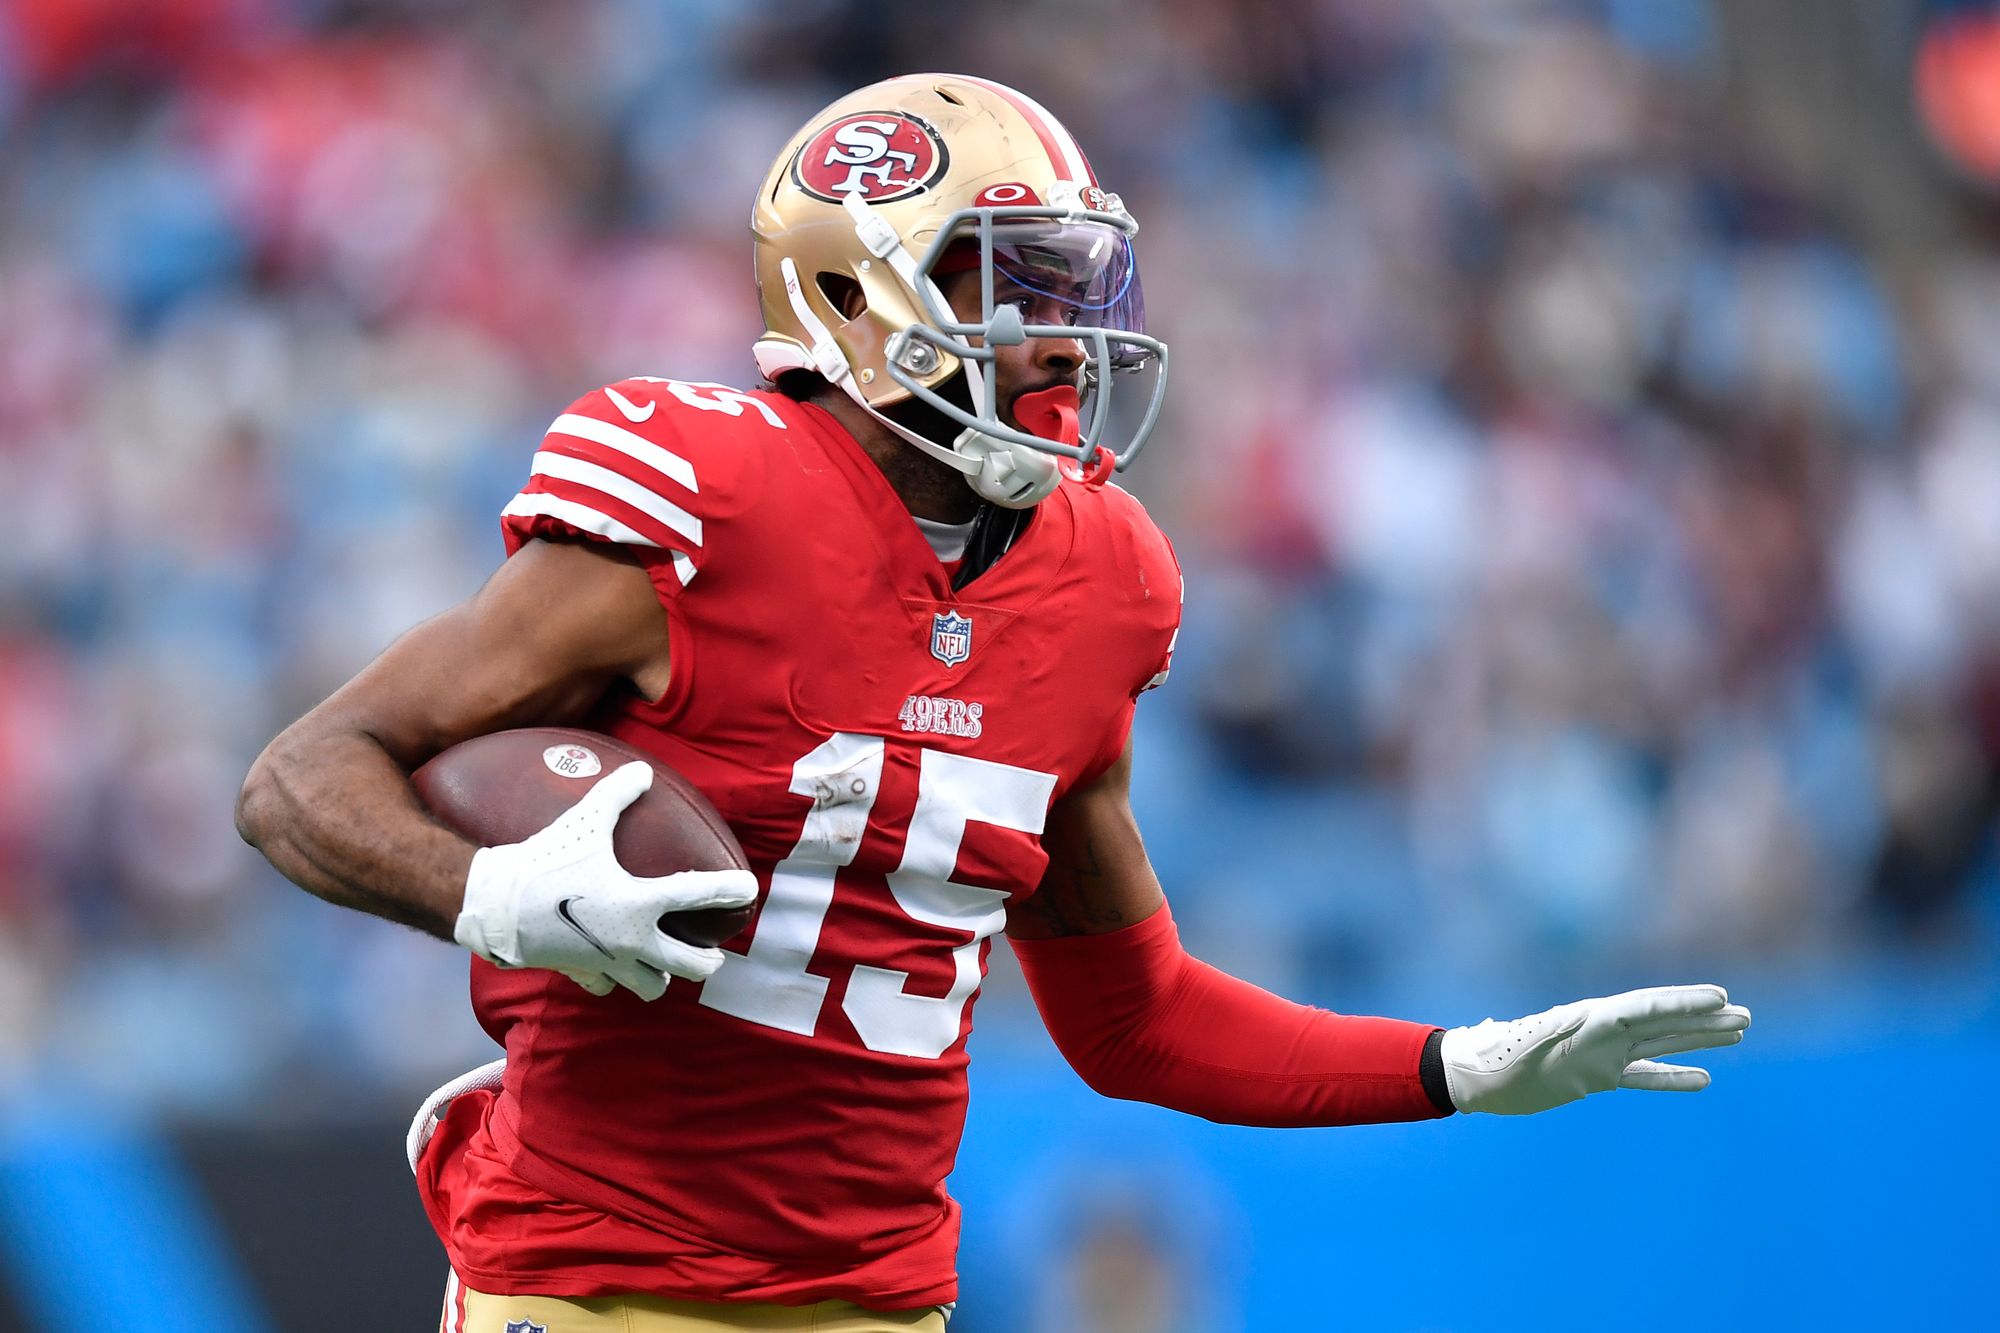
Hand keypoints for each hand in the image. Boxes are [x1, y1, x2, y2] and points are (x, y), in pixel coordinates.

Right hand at [452, 761, 757, 999]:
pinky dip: (614, 978)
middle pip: (689, 964)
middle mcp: (632, 940)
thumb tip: (641, 770)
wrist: (496, 906)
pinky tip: (613, 966)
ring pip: (652, 986)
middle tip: (714, 952)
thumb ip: (616, 795)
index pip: (697, 895)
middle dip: (707, 960)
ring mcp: (608, 963)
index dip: (727, 890)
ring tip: (666, 965)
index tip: (749, 890)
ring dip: (662, 976)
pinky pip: (607, 986)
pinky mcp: (582, 973)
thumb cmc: (544, 862)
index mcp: (640, 903)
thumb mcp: (584, 822)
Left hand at [1440, 985, 1750, 1114]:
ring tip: (1739, 1032)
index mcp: (1589, 1018)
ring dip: (1698, 1038)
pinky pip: (1643, 1075)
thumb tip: (1584, 1024)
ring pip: (1661, 1043)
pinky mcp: (1595, 1076)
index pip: (1646, 1006)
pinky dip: (1672, 1077)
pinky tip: (1704, 1080)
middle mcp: (1602, 1030)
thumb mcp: (1526, 1048)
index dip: (1683, 1001)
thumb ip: (1557, 1036)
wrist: (1475, 1075)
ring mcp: (1602, 1052)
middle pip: (1662, 1020)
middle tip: (1746, 1014)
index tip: (1720, 997)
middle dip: (1703, 1017)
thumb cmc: (1496, 1061)